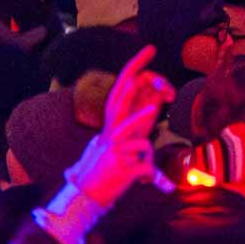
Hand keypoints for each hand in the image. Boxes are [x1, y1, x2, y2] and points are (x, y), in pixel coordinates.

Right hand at [68, 46, 173, 204]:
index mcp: (112, 123)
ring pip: (131, 134)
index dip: (137, 67)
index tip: (151, 49)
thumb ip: (140, 121)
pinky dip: (152, 175)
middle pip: (119, 106)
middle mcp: (110, 133)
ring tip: (152, 111)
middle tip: (137, 77)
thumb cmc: (110, 163)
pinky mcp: (121, 170)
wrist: (87, 194)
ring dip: (141, 124)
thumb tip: (157, 102)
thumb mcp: (122, 140)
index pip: (123, 87)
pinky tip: (153, 184)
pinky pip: (143, 166)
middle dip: (130, 90)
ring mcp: (114, 151)